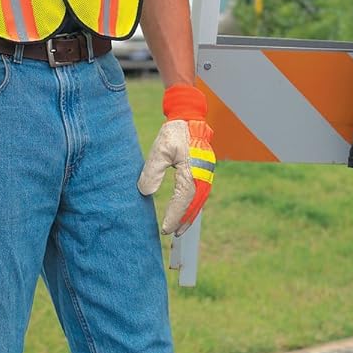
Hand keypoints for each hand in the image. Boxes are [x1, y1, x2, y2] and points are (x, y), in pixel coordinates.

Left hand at [137, 84, 215, 235]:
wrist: (190, 118)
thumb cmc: (174, 133)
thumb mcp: (160, 150)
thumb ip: (152, 171)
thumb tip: (146, 192)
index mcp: (192, 171)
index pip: (183, 200)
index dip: (174, 216)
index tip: (165, 229)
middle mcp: (203, 175)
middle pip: (194, 204)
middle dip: (184, 220)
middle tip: (173, 234)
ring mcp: (207, 174)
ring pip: (200, 201)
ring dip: (190, 215)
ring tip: (180, 228)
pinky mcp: (205, 172)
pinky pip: (201, 194)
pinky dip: (194, 205)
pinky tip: (187, 211)